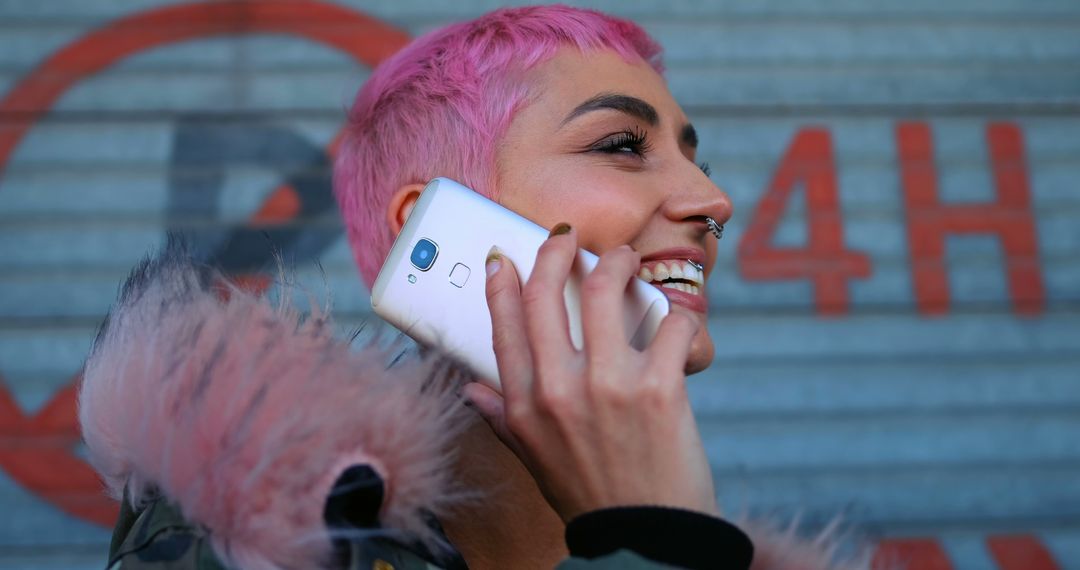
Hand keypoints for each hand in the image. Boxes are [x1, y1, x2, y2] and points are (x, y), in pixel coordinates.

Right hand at [462, 225, 718, 521]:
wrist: (645, 539)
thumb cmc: (591, 497)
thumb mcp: (534, 460)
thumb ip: (503, 418)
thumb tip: (470, 391)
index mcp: (526, 405)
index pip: (503, 326)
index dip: (502, 283)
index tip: (505, 257)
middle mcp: (559, 389)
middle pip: (546, 293)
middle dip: (556, 251)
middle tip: (569, 239)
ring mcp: (609, 386)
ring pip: (605, 291)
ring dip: (617, 264)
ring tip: (626, 260)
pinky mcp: (659, 388)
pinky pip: (669, 326)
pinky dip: (677, 318)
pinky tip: (675, 324)